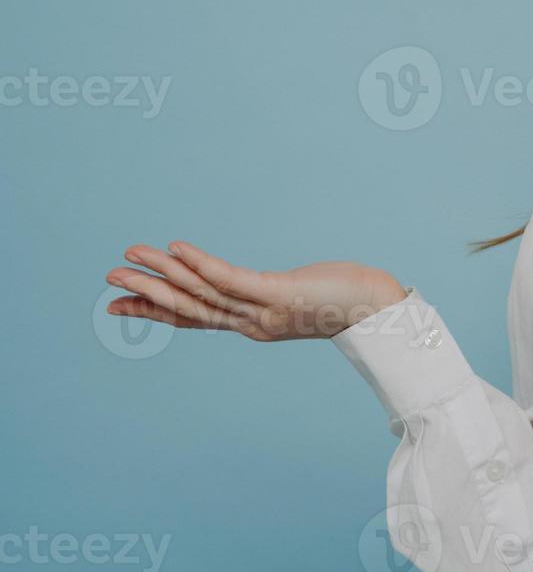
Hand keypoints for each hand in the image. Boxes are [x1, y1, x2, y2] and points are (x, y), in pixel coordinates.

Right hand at [104, 241, 408, 340]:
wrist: (384, 311)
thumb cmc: (347, 299)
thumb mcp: (300, 297)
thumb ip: (274, 295)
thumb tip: (263, 286)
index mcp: (253, 324)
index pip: (194, 318)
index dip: (154, 311)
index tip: (118, 303)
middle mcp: (253, 323)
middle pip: (189, 308)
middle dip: (147, 292)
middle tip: (109, 277)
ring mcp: (264, 311)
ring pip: (203, 293)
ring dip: (163, 274)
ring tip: (131, 256)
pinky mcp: (279, 294)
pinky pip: (233, 279)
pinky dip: (202, 263)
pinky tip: (176, 247)